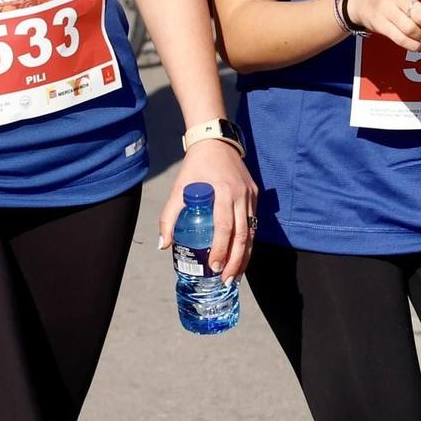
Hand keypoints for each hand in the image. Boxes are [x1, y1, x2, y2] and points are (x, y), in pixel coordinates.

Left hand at [157, 137, 259, 281]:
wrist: (215, 141)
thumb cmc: (195, 167)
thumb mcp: (178, 189)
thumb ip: (169, 216)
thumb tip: (164, 245)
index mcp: (224, 192)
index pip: (225, 227)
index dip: (220, 250)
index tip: (214, 267)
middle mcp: (242, 195)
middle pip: (243, 235)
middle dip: (236, 261)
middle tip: (227, 279)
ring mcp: (251, 195)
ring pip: (252, 232)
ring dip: (244, 256)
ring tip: (235, 275)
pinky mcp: (255, 194)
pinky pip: (254, 223)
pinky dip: (248, 242)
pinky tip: (241, 255)